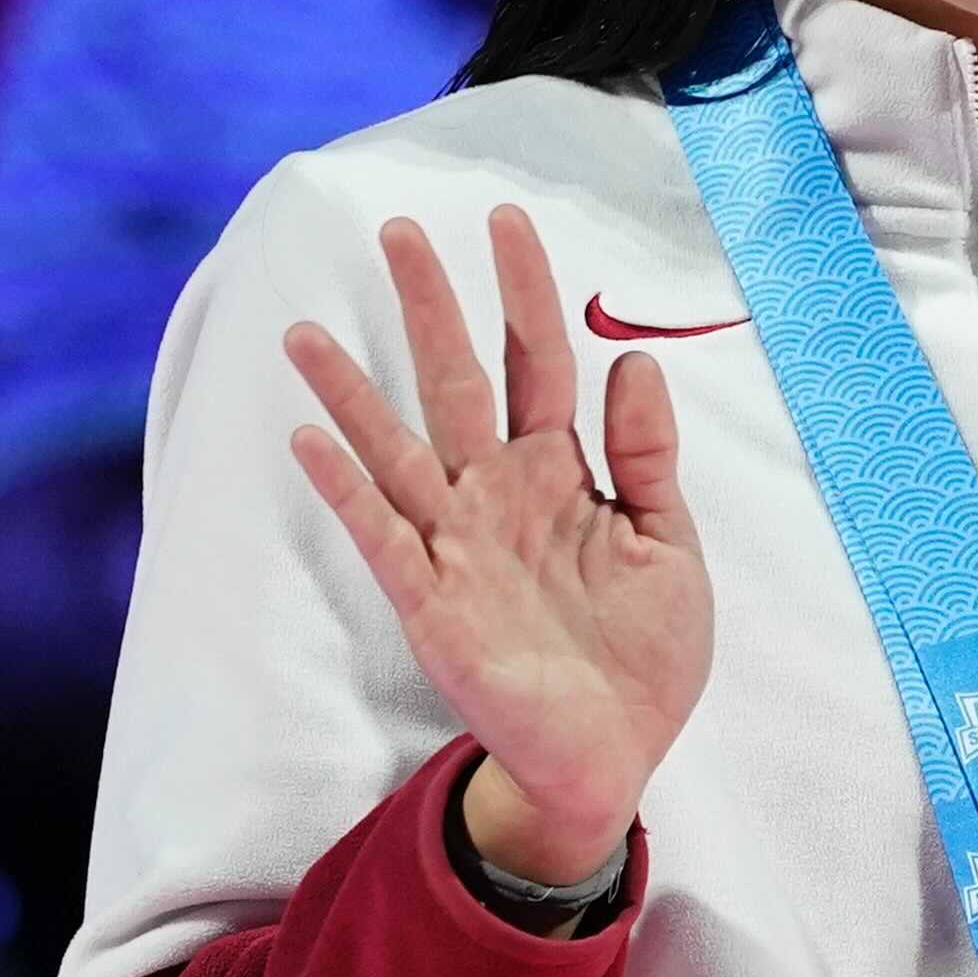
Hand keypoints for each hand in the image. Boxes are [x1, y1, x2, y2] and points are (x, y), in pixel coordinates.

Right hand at [285, 206, 711, 882]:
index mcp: (563, 475)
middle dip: (430, 308)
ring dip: (351, 392)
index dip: (525, 291)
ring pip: (397, 449)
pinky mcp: (433, 604)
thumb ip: (649, 457)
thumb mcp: (671, 545)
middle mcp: (499, 495)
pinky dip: (346, 489)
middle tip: (398, 231)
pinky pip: (382, 535)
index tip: (506, 218)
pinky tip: (309, 438)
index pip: (539, 361)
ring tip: (306, 331)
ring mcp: (458, 546)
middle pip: (458, 382)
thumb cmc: (643, 655)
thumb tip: (633, 360)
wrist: (615, 757)